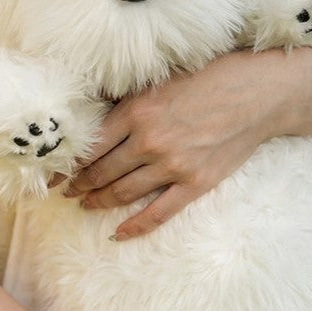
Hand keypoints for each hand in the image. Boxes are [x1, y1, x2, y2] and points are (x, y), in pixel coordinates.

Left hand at [64, 49, 289, 238]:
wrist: (257, 93)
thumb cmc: (209, 77)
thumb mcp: (160, 79)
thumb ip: (128, 100)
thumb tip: (95, 115)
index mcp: (136, 111)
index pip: (90, 146)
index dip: (68, 164)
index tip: (55, 174)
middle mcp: (149, 141)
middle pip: (102, 172)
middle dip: (80, 185)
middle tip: (67, 191)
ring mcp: (172, 165)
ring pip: (123, 193)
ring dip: (100, 202)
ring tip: (85, 205)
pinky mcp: (195, 183)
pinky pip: (159, 213)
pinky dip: (136, 227)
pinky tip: (118, 234)